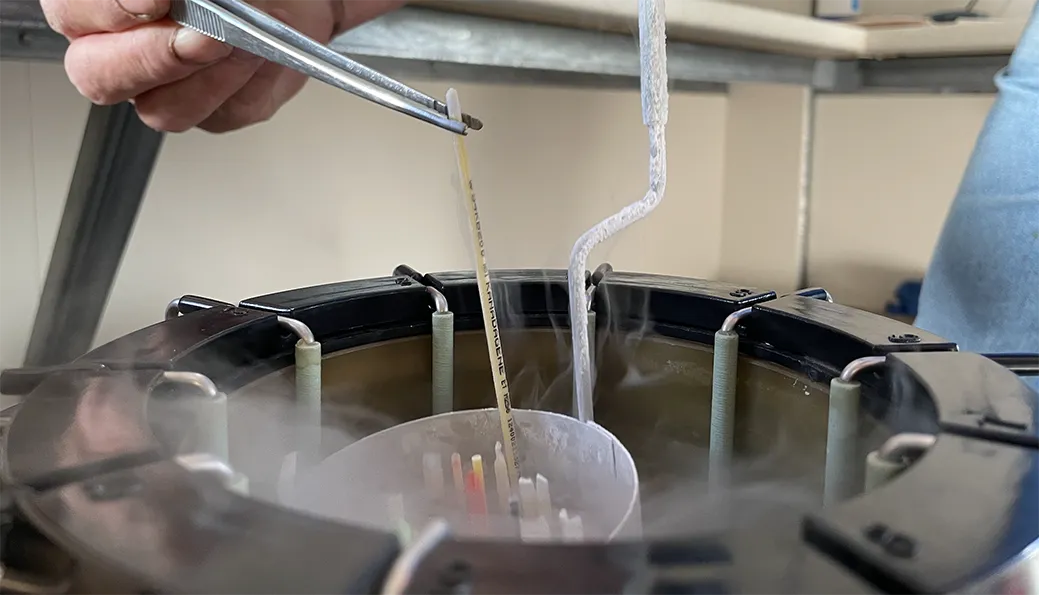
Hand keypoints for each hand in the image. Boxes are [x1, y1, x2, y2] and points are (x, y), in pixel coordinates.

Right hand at [43, 0, 405, 131]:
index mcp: (96, 8)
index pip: (73, 14)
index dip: (108, 9)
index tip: (155, 0)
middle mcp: (120, 52)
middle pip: (100, 76)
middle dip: (154, 56)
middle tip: (203, 35)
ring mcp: (166, 89)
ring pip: (164, 110)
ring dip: (210, 74)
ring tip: (243, 40)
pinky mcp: (214, 114)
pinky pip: (223, 116)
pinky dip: (249, 83)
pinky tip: (263, 55)